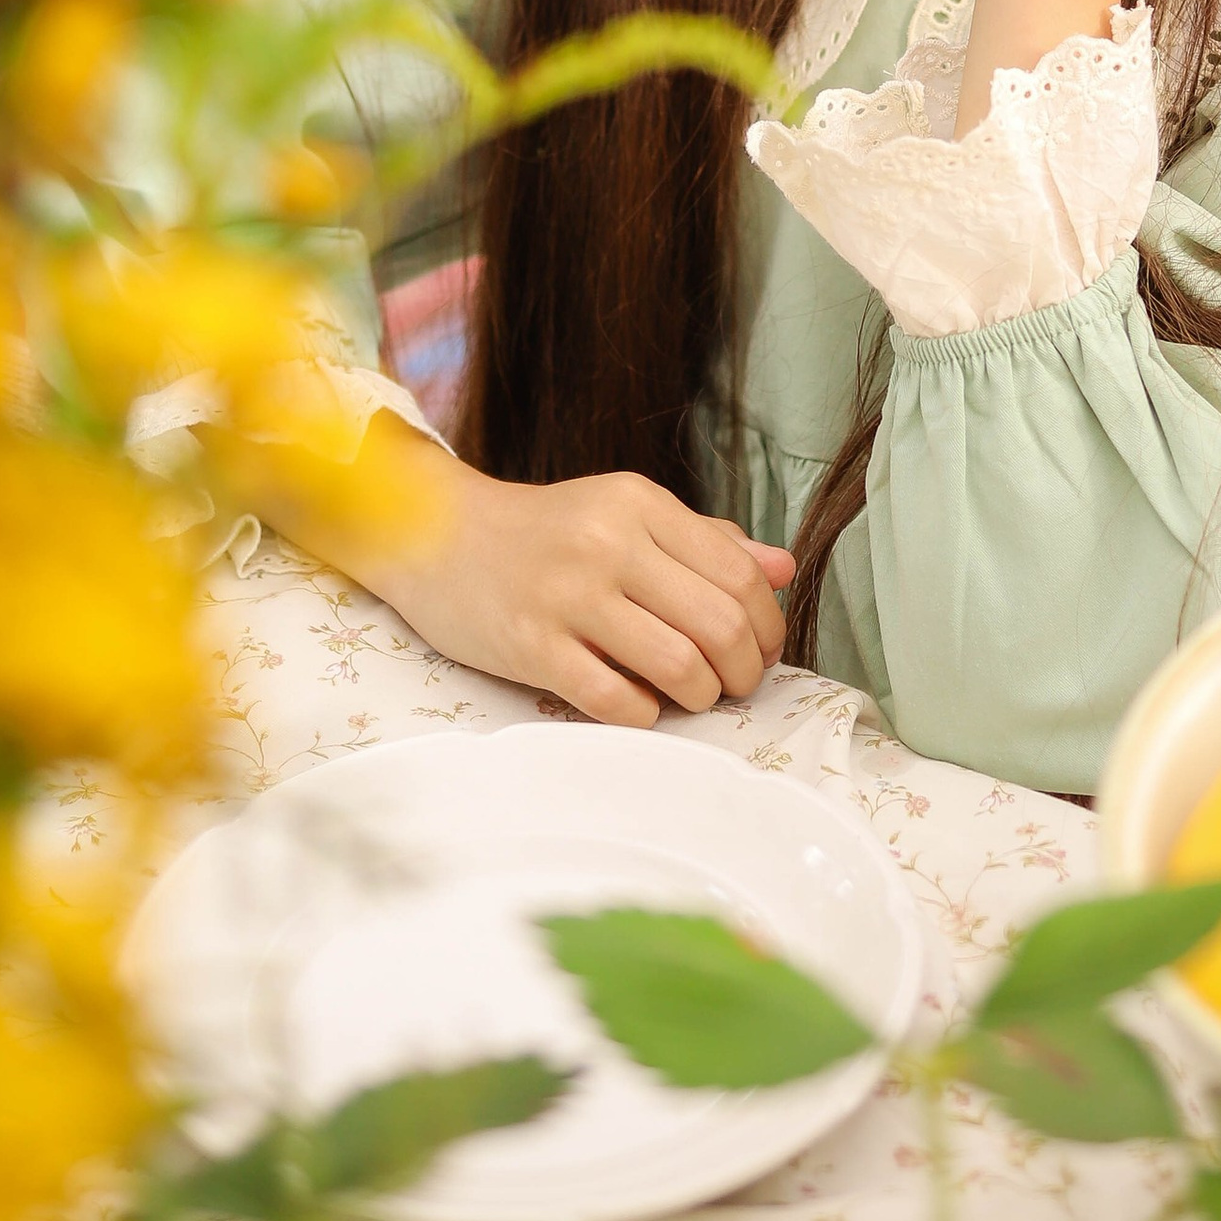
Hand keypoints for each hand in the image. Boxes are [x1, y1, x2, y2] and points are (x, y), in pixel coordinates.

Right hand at [315, 418, 795, 725]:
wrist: (437, 537)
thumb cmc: (545, 532)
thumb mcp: (625, 515)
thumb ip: (704, 541)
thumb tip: (784, 570)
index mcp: (640, 505)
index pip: (739, 572)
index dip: (767, 623)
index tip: (761, 649)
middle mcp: (608, 543)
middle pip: (720, 624)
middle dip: (744, 670)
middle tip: (735, 684)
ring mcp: (568, 596)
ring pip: (678, 666)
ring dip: (702, 697)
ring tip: (693, 697)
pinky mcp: (532, 647)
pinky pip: (615, 700)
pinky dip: (644, 716)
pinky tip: (641, 707)